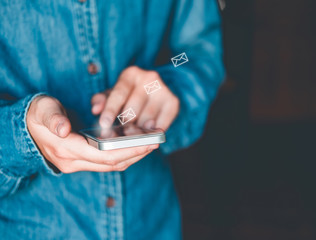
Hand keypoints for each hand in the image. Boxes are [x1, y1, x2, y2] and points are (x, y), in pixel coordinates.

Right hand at [26, 96, 157, 172]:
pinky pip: (107, 161)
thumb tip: (63, 129)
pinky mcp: (82, 160)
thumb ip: (53, 118)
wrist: (26, 128)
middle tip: (157, 142)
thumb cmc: (37, 115)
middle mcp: (73, 162)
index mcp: (66, 150)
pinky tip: (135, 144)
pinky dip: (123, 154)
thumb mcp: (42, 111)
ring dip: (132, 156)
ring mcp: (77, 164)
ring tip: (151, 143)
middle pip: (112, 163)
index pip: (105, 155)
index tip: (149, 142)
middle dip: (136, 154)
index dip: (129, 150)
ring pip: (111, 164)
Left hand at [91, 66, 178, 129]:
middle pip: (133, 109)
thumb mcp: (112, 94)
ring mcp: (163, 90)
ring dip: (138, 131)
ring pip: (147, 120)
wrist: (154, 90)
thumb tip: (95, 109)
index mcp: (131, 74)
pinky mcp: (173, 102)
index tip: (104, 124)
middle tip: (118, 136)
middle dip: (124, 125)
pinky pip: (162, 124)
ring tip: (132, 136)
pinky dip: (153, 133)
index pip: (119, 93)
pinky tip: (147, 135)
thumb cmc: (128, 95)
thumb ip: (101, 100)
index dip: (110, 110)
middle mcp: (149, 78)